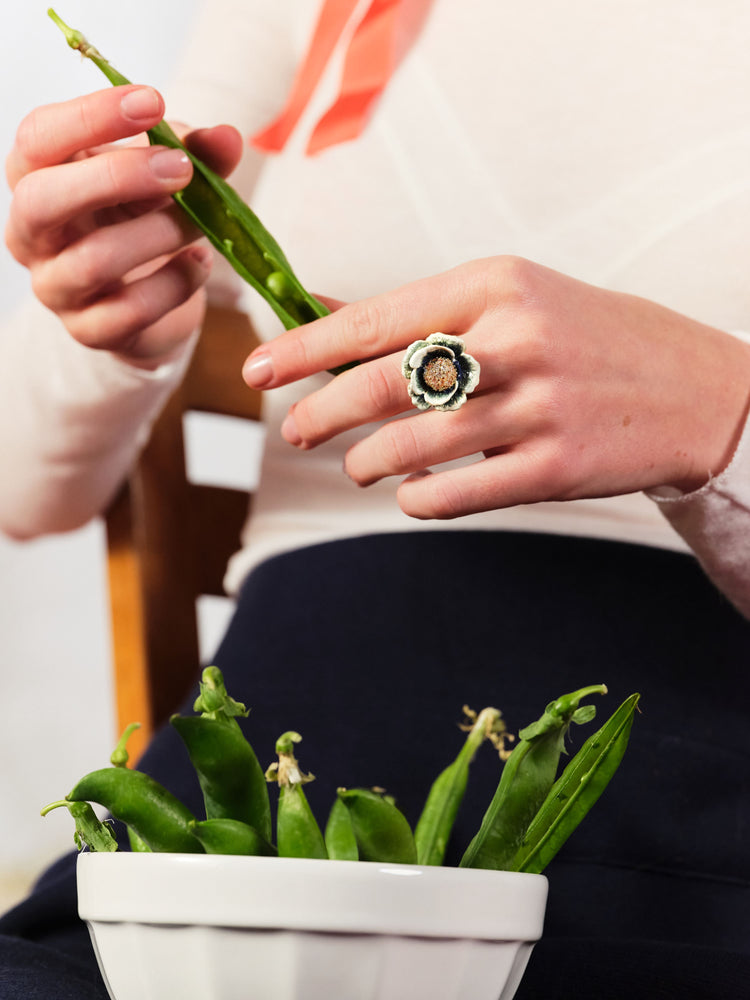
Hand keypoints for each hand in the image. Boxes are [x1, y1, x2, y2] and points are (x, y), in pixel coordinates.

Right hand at [5, 86, 242, 366]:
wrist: (151, 299)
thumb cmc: (144, 218)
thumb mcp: (167, 175)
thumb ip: (194, 152)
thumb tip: (227, 138)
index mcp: (37, 176)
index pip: (37, 137)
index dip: (91, 116)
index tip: (151, 100)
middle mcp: (32, 232)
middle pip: (42, 198)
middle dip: (117, 177)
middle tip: (181, 169)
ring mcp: (56, 287)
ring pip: (93, 260)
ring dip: (160, 234)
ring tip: (202, 223)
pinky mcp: (90, 331)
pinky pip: (131, 310)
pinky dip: (176, 284)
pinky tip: (199, 263)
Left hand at [243, 256, 749, 518]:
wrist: (692, 389)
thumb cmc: (585, 338)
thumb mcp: (511, 299)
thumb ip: (419, 313)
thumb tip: (320, 313)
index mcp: (495, 285)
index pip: (376, 319)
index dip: (306, 348)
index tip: (259, 369)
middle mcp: (515, 339)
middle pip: (383, 384)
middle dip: (321, 414)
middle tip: (292, 432)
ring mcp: (539, 406)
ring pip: (414, 445)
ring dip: (367, 462)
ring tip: (356, 467)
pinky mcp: (556, 467)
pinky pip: (457, 494)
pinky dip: (419, 498)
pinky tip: (411, 493)